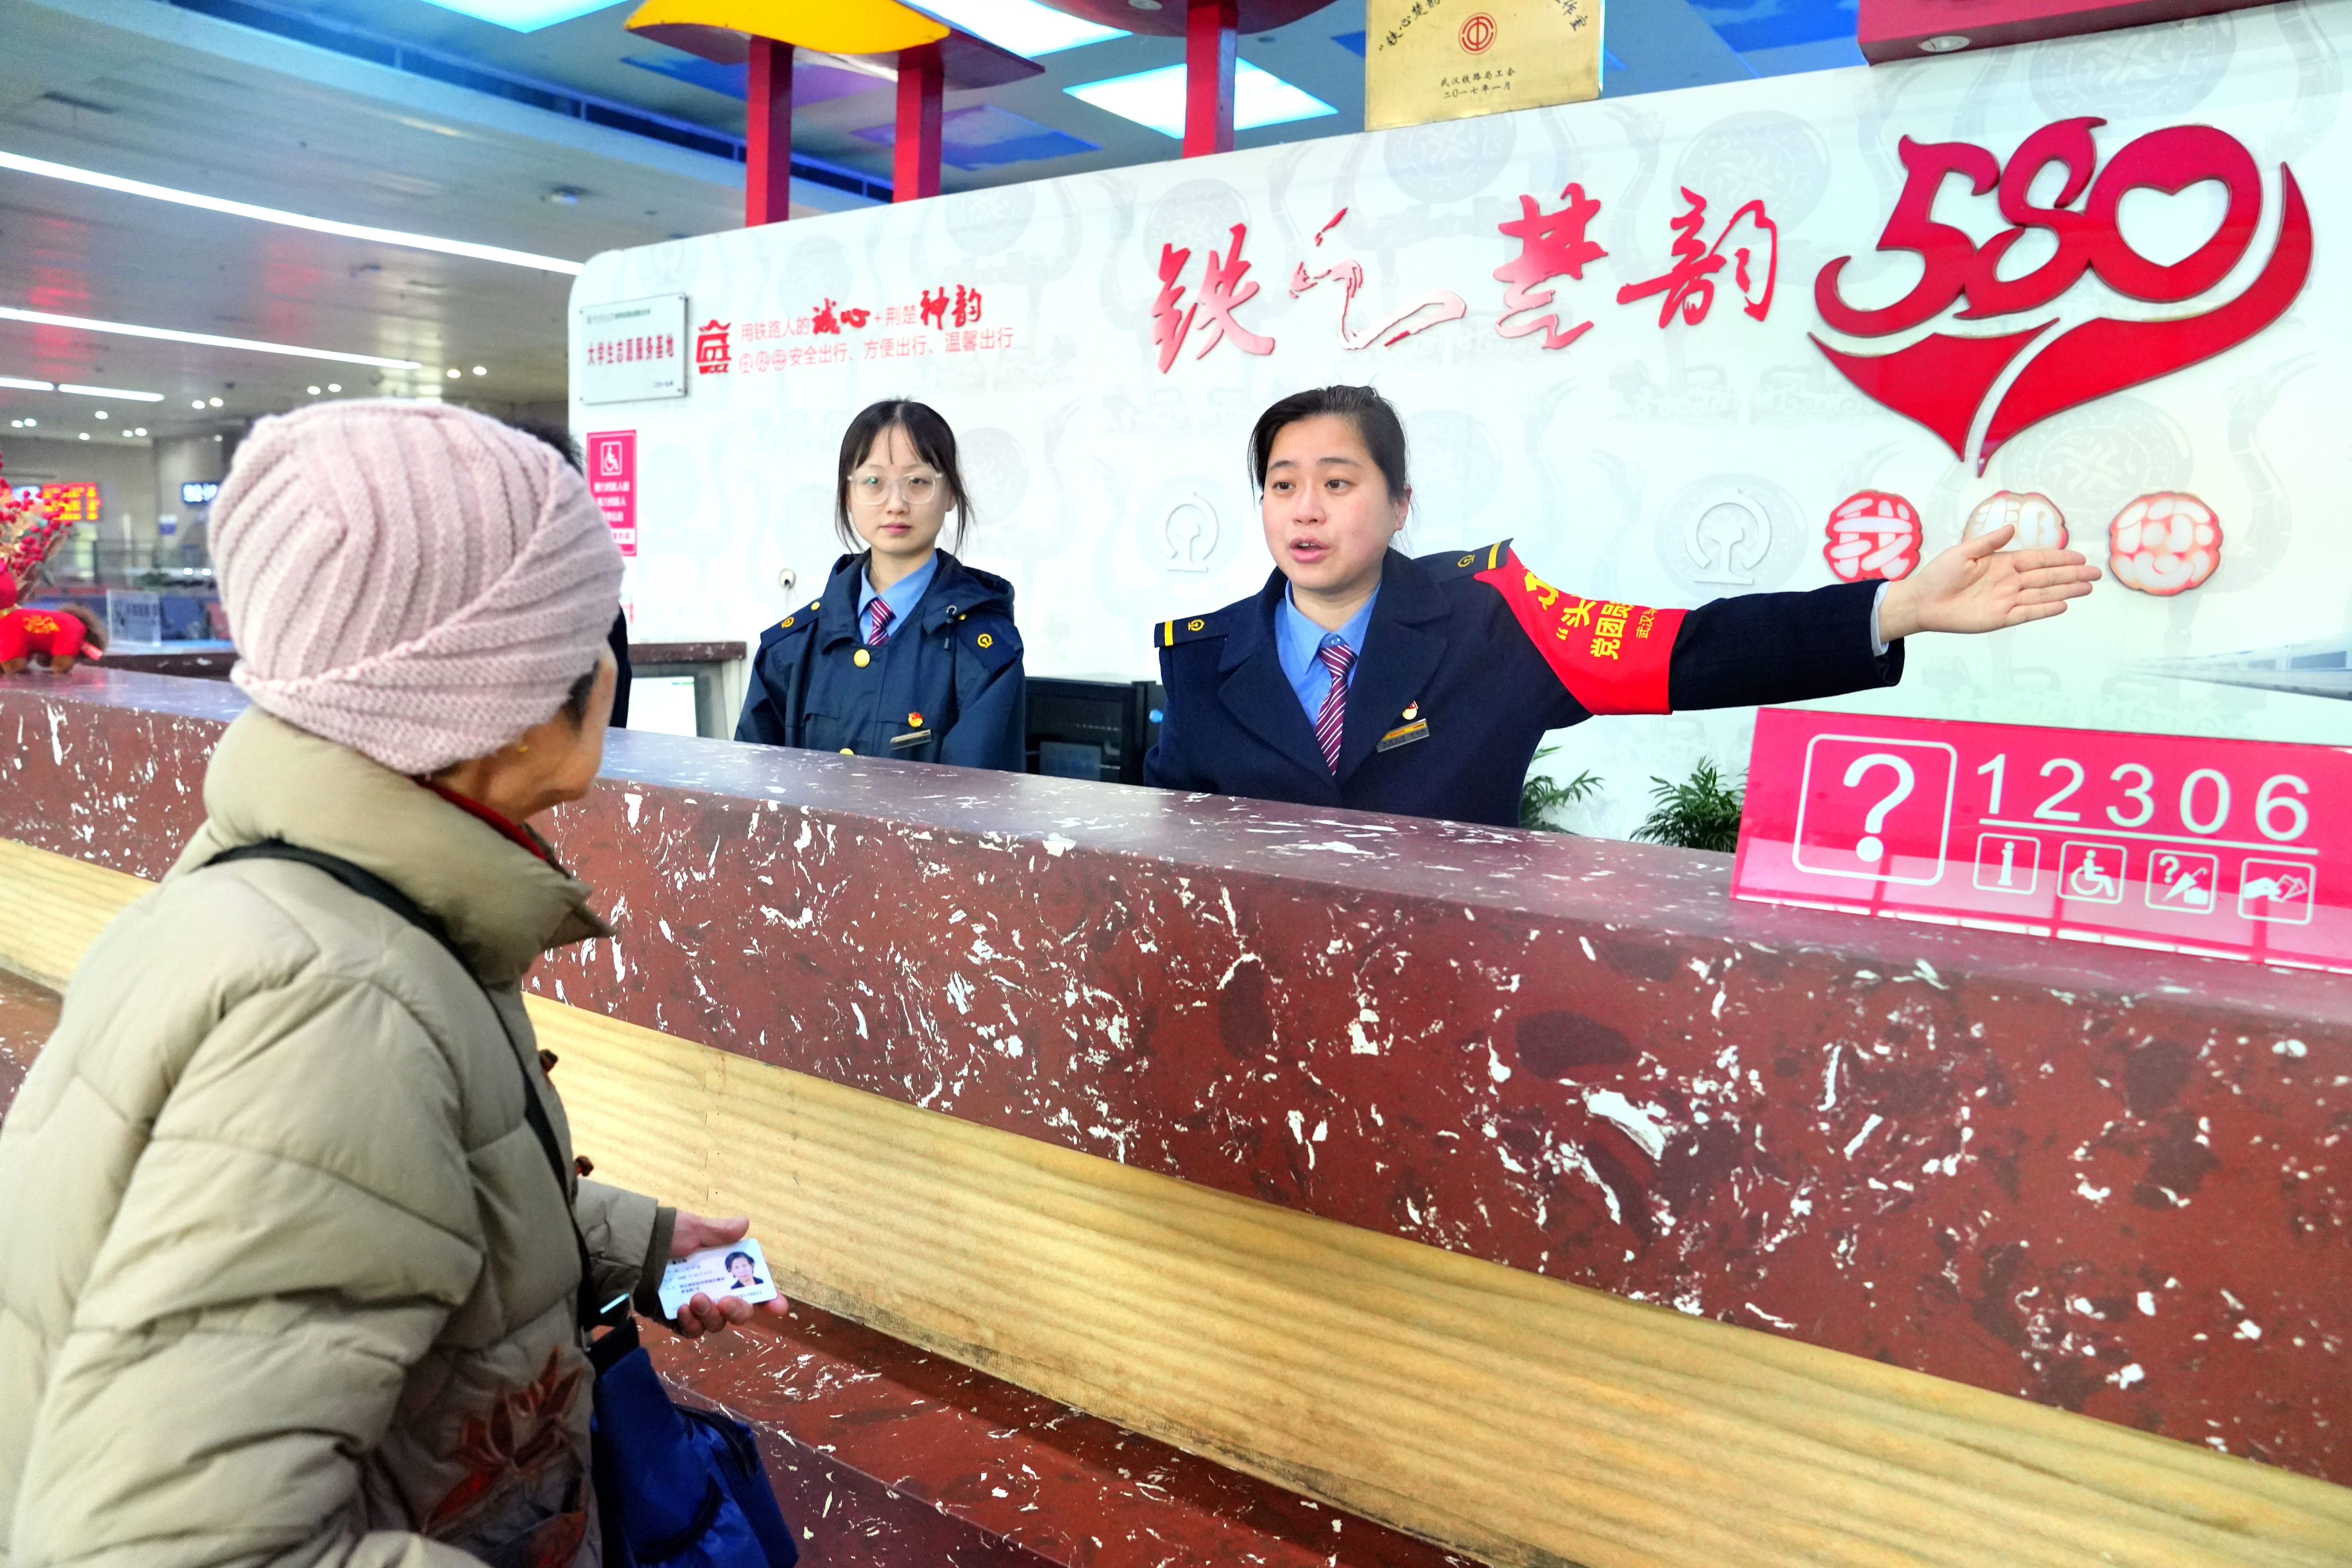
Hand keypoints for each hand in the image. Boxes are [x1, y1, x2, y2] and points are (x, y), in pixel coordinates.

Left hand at [667, 1211, 788, 1338]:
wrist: (631, 1250)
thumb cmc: (665, 1235)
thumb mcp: (692, 1228)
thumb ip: (718, 1232)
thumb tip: (744, 1224)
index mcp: (725, 1268)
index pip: (754, 1286)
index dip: (769, 1298)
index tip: (778, 1307)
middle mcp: (715, 1289)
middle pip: (739, 1311)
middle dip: (738, 1310)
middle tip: (726, 1301)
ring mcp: (696, 1307)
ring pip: (716, 1324)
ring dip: (711, 1315)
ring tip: (695, 1298)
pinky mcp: (676, 1319)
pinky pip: (691, 1331)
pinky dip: (691, 1323)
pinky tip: (682, 1308)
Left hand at [1877, 523, 2100, 640]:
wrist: (1922, 601)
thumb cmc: (1939, 574)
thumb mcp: (1963, 552)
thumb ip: (1989, 542)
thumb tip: (2011, 528)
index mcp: (2002, 563)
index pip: (2038, 560)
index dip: (2059, 558)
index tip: (2080, 556)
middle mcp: (2009, 582)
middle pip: (2047, 577)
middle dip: (2071, 575)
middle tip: (2096, 573)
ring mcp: (2006, 600)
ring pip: (2042, 595)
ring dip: (2065, 591)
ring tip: (2088, 588)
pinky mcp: (1999, 618)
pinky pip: (2027, 613)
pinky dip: (2044, 610)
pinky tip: (2063, 605)